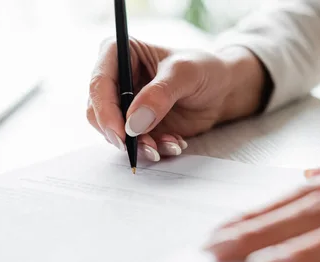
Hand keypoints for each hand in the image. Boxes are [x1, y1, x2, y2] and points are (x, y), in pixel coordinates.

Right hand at [87, 38, 264, 160]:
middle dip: (120, 135)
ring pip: (113, 133)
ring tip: (169, 145)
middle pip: (97, 112)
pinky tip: (175, 143)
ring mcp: (123, 105)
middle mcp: (116, 80)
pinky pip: (133, 145)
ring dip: (139, 146)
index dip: (105, 111)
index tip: (122, 134)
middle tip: (145, 148)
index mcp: (119, 53)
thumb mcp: (185, 74)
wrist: (221, 91)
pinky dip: (152, 149)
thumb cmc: (203, 70)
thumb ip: (160, 95)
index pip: (99, 83)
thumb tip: (134, 123)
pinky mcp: (135, 126)